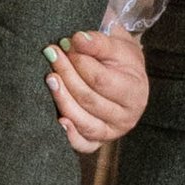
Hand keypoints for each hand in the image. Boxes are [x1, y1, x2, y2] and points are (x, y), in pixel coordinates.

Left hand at [46, 25, 146, 152]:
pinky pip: (83, 145)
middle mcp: (127, 117)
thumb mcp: (117, 45)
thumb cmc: (121, 59)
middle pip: (89, 99)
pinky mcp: (98, 142)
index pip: (101, 80)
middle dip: (66, 75)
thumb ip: (98, 43)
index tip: (65, 43)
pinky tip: (59, 120)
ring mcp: (113, 132)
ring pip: (84, 121)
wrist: (126, 75)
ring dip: (62, 99)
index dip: (80, 62)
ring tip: (49, 78)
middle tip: (51, 54)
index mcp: (135, 92)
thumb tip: (78, 39)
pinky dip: (70, 135)